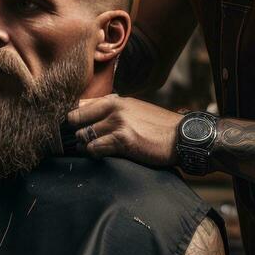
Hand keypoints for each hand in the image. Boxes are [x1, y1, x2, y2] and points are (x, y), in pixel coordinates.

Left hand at [66, 95, 181, 167]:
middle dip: (75, 133)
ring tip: (93, 150)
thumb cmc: (157, 126)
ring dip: (84, 146)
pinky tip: (102, 155)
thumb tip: (89, 115)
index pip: (80, 105)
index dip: (74, 119)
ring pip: (83, 135)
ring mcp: (118, 122)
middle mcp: (114, 107)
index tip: (74, 129)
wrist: (181, 137)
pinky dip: (94, 154)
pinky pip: (94, 148)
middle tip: (80, 143)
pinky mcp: (123, 139)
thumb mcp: (134, 109)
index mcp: (115, 99)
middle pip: (75, 119)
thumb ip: (112, 110)